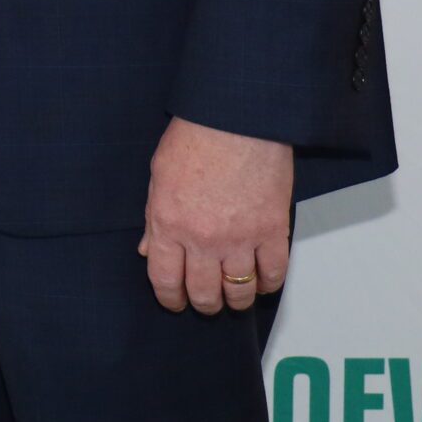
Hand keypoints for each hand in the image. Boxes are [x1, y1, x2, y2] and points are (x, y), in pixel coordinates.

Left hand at [139, 116, 293, 313]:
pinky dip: (268, 283)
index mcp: (169, 225)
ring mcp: (239, 238)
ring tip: (234, 296)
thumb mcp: (159, 176)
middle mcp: (202, 239)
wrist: (237, 118)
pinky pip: (273, 273)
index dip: (170, 298)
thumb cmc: (195, 138)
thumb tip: (148, 249)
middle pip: (202, 293)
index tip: (175, 302)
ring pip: (238, 290)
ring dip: (235, 300)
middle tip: (206, 301)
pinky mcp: (273, 231)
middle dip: (203, 303)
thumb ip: (153, 218)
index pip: (164, 280)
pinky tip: (262, 281)